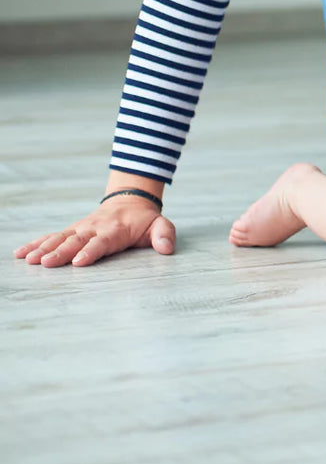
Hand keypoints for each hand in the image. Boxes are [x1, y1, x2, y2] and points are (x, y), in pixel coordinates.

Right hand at [14, 196, 175, 266]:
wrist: (130, 201)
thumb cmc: (144, 220)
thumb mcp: (160, 225)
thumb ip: (164, 235)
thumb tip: (167, 249)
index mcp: (116, 230)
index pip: (102, 242)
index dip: (91, 251)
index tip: (78, 261)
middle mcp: (95, 228)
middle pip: (76, 241)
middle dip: (61, 252)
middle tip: (46, 263)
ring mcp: (81, 228)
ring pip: (60, 238)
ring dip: (44, 248)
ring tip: (28, 259)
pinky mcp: (72, 230)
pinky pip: (52, 236)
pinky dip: (36, 243)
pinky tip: (20, 253)